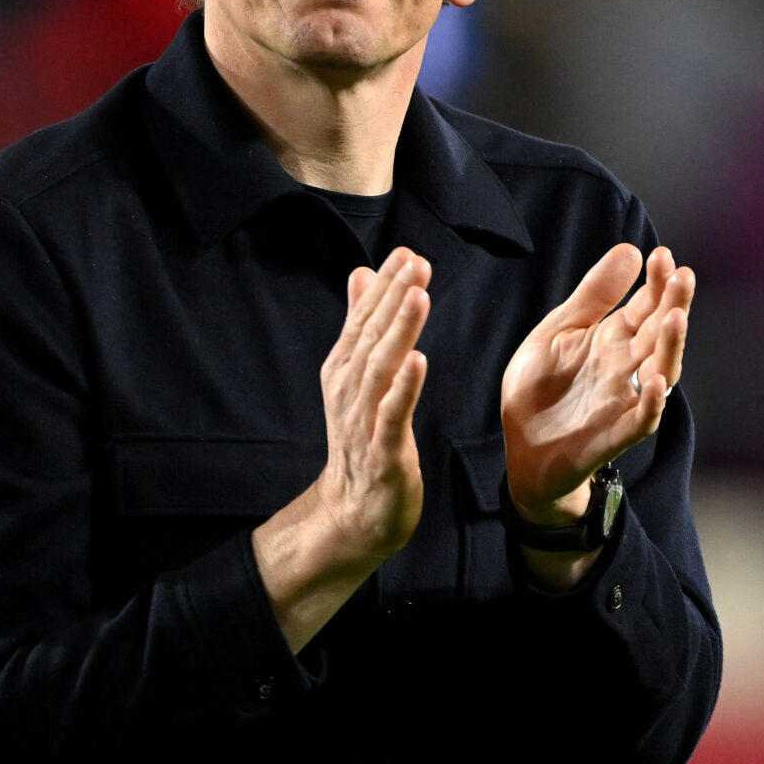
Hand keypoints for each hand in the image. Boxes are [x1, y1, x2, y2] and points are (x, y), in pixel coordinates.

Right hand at [312, 247, 430, 558]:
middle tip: (415, 262)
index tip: (406, 252)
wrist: (356, 512)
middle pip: (370, 336)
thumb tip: (361, 274)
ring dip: (399, 331)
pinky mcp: (382, 452)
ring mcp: (362, 422)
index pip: (362, 319)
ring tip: (418, 296)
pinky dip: (404, 387)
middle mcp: (347, 390)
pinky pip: (392, 415)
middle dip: (393, 297)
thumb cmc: (364, 439)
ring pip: (380, 369)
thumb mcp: (359, 378)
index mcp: (343, 370)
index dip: (383, 285)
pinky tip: (419, 360)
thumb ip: (361, 327)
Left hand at [500, 244, 693, 524]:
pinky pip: (641, 420)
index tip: (662, 255)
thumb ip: (592, 296)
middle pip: (658, 333)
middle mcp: (626, 367)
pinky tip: (654, 382)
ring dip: (670, 347)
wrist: (521, 448)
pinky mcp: (614, 435)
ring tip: (676, 317)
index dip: (656, 282)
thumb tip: (630, 250)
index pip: (644, 306)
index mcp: (612, 339)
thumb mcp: (557, 332)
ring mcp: (623, 401)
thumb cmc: (540, 389)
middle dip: (673, 305)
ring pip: (660, 372)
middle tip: (682, 276)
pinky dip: (651, 403)